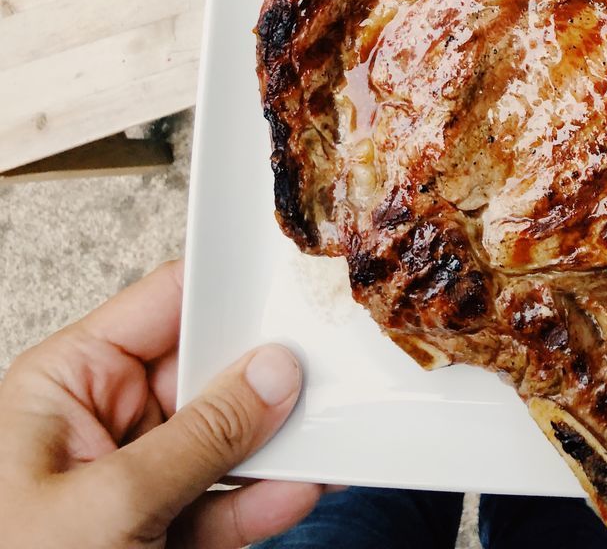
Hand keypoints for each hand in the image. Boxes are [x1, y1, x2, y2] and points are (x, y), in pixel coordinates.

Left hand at [0, 259, 320, 547]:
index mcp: (68, 383)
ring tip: (334, 430)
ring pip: (221, 442)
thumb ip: (200, 436)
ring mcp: (130, 481)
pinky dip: (263, 501)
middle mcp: (100, 421)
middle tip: (332, 366)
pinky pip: (221, 505)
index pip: (162, 306)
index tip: (294, 286)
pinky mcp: (154, 537)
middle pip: (203, 371)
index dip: (228, 292)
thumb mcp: (107, 505)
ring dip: (277, 443)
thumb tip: (273, 374)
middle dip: (266, 373)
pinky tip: (303, 486)